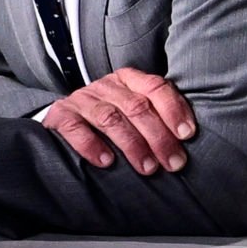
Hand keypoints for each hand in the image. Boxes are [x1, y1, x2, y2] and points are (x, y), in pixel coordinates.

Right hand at [42, 68, 195, 174]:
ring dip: (132, 145)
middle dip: (158, 137)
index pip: (155, 87)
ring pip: (110, 118)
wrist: (64, 118)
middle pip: (136, 106)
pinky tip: (106, 161)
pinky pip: (75, 128)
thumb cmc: (111, 119)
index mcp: (128, 80)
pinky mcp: (60, 115)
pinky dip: (92, 145)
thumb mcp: (134, 111)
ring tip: (147, 167)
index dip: (173, 109)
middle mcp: (106, 86)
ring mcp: (82, 100)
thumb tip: (185, 141)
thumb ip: (156, 116)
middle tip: (173, 162)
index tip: (186, 134)